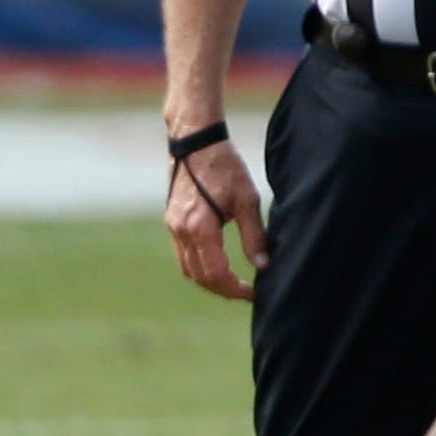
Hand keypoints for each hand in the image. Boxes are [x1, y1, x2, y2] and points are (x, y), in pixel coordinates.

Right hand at [165, 132, 266, 302]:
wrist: (195, 142)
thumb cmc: (224, 166)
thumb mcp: (247, 199)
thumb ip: (254, 235)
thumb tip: (263, 265)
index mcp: (200, 228)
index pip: (216, 274)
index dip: (235, 289)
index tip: (253, 293)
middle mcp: (182, 232)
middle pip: (200, 277)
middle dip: (222, 289)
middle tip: (245, 292)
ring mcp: (173, 228)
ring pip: (188, 270)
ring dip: (208, 281)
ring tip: (231, 282)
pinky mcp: (172, 222)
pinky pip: (182, 255)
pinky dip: (198, 266)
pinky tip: (216, 263)